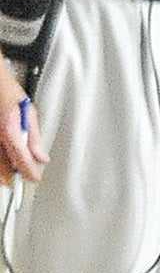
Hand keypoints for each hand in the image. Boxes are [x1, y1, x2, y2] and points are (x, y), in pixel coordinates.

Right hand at [0, 66, 46, 186]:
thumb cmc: (8, 94)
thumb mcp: (29, 114)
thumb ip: (35, 138)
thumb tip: (42, 156)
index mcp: (9, 132)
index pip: (22, 160)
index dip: (30, 173)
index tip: (34, 178)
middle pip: (3, 168)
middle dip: (13, 177)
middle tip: (22, 178)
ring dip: (3, 171)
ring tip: (13, 171)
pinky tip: (4, 159)